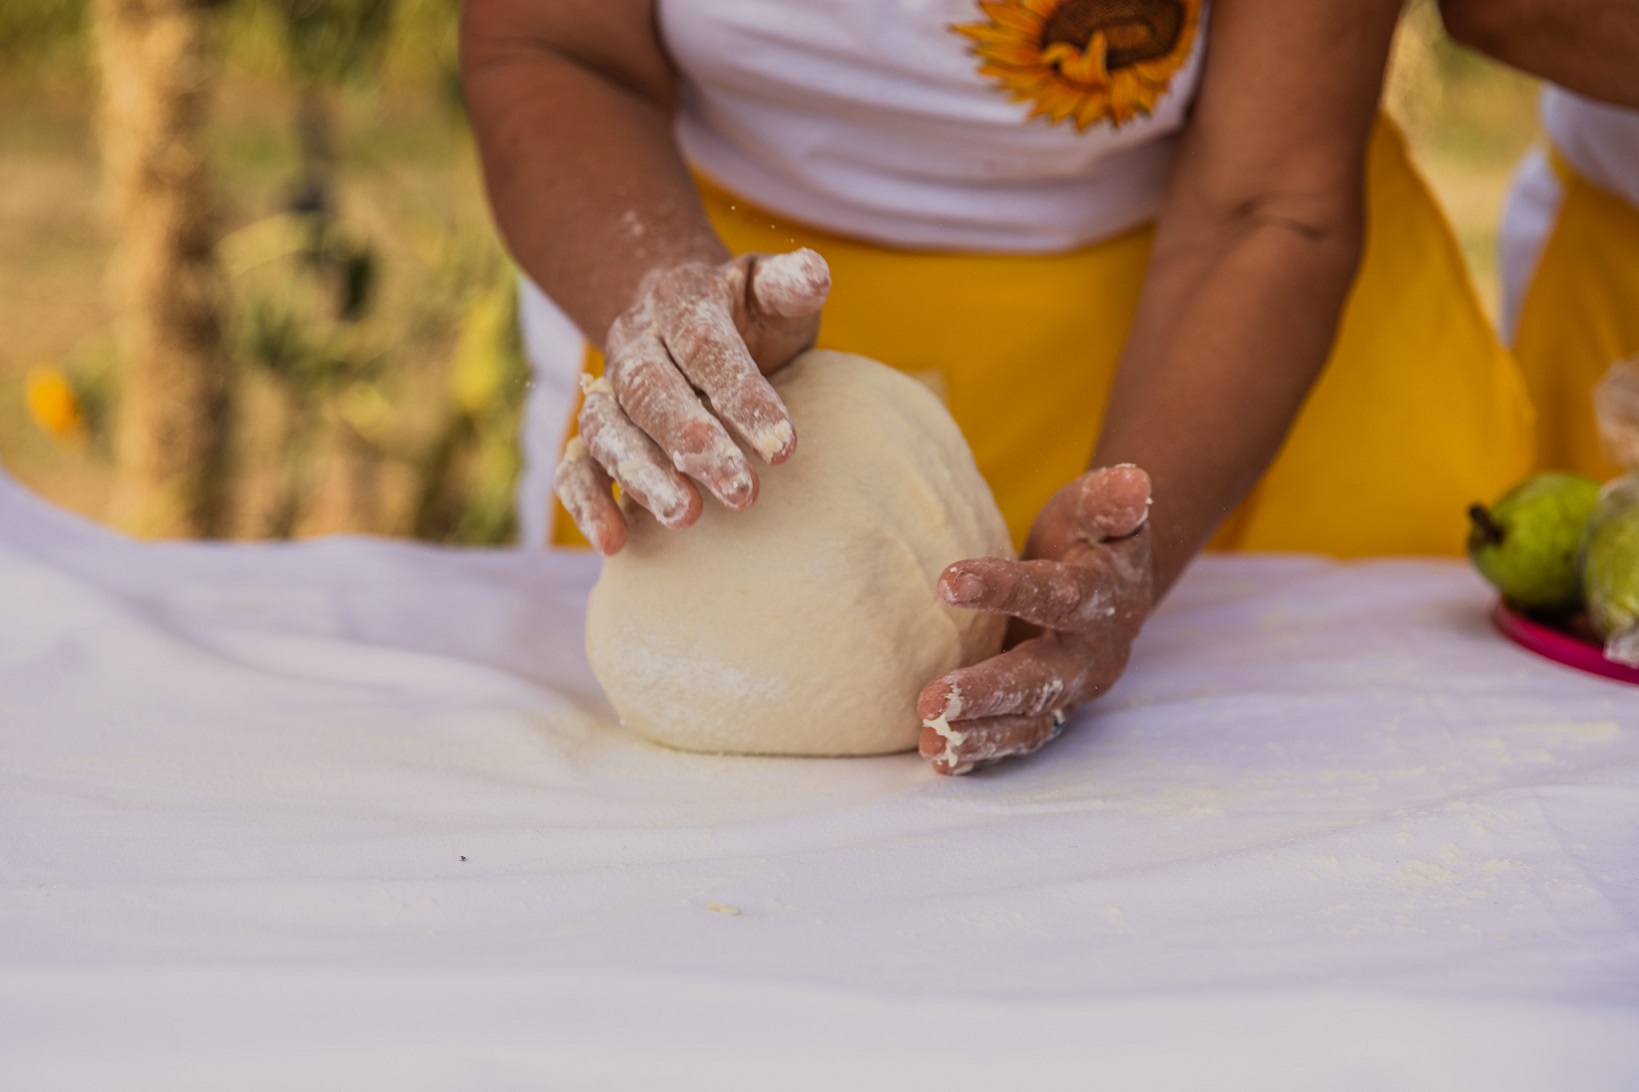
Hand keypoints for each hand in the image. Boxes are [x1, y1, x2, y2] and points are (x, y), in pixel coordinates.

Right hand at [554, 249, 830, 553]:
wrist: (681, 320)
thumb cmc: (744, 313)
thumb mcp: (770, 291)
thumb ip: (790, 284)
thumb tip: (817, 271)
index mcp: (679, 301)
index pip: (705, 345)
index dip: (742, 395)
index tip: (785, 447)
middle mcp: (635, 344)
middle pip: (651, 391)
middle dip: (694, 444)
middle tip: (743, 493)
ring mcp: (608, 390)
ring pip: (608, 430)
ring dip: (642, 476)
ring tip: (686, 518)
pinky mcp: (596, 433)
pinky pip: (575, 466)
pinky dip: (586, 503)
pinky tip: (614, 544)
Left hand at [917, 465, 1154, 774]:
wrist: (1110, 584)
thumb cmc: (1093, 538)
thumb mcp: (1104, 511)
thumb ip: (1114, 500)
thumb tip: (1133, 480)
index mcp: (1104, 599)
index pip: (1057, 595)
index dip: (1005, 586)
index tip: (948, 580)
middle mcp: (1091, 654)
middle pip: (1041, 677)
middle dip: (989, 690)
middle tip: (934, 699)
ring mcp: (1071, 691)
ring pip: (1029, 719)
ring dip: (980, 733)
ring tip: (930, 738)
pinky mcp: (1048, 711)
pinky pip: (1018, 737)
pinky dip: (981, 752)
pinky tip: (938, 758)